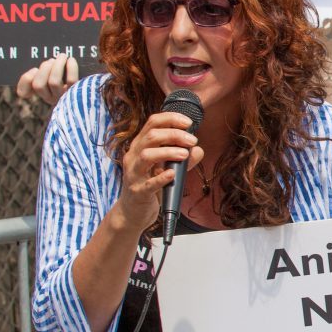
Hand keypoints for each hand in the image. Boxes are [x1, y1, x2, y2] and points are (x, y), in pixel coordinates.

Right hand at [16, 54, 78, 103]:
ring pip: (53, 82)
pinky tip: (71, 60)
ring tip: (62, 56)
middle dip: (44, 68)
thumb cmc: (75, 77)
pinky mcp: (78, 94)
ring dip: (56, 65)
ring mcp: (64, 98)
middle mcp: (51, 98)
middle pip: (38, 84)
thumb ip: (48, 69)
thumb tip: (46, 60)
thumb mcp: (59, 74)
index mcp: (43, 93)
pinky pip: (71, 81)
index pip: (23, 92)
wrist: (98, 90)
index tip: (33, 69)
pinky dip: (70, 68)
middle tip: (52, 59)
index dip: (24, 80)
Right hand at [114, 111, 202, 233]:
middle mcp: (134, 156)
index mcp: (140, 146)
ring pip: (146, 155)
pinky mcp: (137, 192)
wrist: (133, 212)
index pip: (152, 123)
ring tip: (185, 154)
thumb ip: (183, 160)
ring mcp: (133, 174)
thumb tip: (198, 150)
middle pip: (151, 136)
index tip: (189, 122)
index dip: (171, 119)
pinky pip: (148, 184)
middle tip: (193, 140)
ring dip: (168, 152)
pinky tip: (173, 174)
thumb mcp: (168, 169)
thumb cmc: (151, 186)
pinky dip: (161, 178)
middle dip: (174, 134)